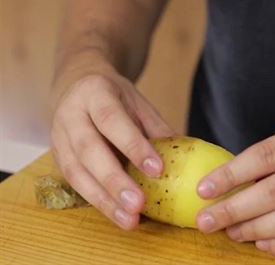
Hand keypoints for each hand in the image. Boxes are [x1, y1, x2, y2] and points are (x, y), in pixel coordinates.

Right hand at [50, 70, 173, 229]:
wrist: (78, 87)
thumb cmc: (115, 97)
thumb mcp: (138, 103)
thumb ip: (157, 128)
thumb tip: (185, 157)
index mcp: (94, 92)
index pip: (112, 120)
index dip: (133, 146)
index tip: (157, 169)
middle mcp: (71, 114)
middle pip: (89, 150)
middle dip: (115, 181)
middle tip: (138, 204)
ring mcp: (59, 137)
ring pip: (77, 172)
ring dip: (104, 199)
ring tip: (128, 219)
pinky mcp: (57, 157)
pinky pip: (75, 183)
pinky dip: (97, 200)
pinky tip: (117, 214)